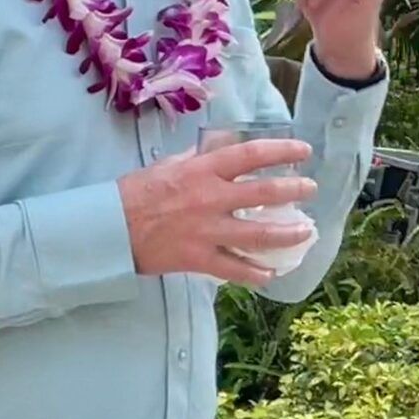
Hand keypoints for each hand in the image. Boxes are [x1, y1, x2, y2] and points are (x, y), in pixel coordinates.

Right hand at [119, 140, 318, 286]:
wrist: (108, 229)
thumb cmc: (136, 193)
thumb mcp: (169, 165)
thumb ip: (200, 157)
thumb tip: (226, 144)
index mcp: (202, 170)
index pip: (251, 155)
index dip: (281, 150)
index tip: (303, 150)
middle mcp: (210, 198)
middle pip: (264, 193)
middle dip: (293, 190)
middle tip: (311, 189)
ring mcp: (206, 231)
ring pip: (258, 234)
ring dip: (287, 233)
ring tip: (307, 231)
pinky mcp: (198, 258)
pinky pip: (233, 269)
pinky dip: (255, 273)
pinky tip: (271, 274)